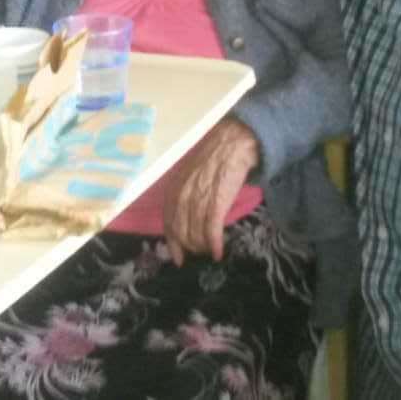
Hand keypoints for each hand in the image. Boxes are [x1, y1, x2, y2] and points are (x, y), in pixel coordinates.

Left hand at [162, 118, 259, 264]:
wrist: (233, 143)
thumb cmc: (213, 157)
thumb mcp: (189, 175)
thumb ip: (184, 195)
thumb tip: (184, 219)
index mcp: (174, 189)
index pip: (168, 223)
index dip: (173, 243)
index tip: (178, 258)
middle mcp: (182, 196)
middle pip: (181, 232)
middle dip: (190, 247)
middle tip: (200, 253)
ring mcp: (199, 199)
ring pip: (196, 233)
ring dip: (204, 247)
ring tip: (211, 250)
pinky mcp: (217, 201)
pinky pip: (212, 229)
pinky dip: (215, 244)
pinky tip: (219, 253)